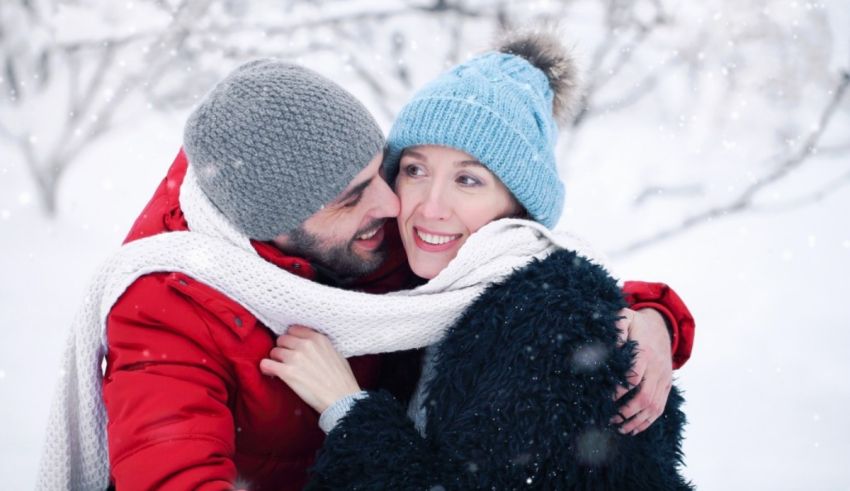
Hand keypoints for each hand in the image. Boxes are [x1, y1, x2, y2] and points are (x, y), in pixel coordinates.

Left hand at [259, 325, 360, 413]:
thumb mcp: (335, 353)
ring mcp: (295, 357)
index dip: (292, 339)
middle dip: (283, 349)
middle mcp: (305, 344)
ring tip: (281, 368)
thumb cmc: (341, 379)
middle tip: (287, 360)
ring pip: (274, 351)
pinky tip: (270, 372)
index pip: (294, 329)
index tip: (292, 347)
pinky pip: (266, 364)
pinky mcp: (287, 372)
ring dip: (276, 360)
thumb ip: (320, 345)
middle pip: (282, 339)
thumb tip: (310, 346)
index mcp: (318, 338)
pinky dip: (266, 368)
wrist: (341, 398)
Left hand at [610, 308, 672, 434]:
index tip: (606, 399)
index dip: (620, 391)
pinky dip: (648, 421)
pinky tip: (634, 429)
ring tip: (620, 429)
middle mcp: (657, 369)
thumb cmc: (638, 324)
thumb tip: (610, 344)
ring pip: (654, 406)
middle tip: (610, 418)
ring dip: (637, 421)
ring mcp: (664, 379)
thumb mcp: (626, 318)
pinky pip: (660, 407)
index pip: (634, 377)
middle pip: (645, 396)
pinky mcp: (666, 385)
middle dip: (627, 411)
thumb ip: (617, 328)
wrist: (662, 326)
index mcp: (645, 354)